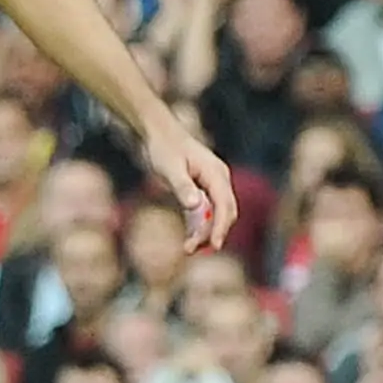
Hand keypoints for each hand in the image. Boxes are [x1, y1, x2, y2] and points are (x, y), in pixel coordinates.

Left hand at [138, 113, 236, 250]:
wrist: (157, 133)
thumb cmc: (163, 148)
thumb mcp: (169, 168)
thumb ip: (182, 186)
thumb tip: (195, 206)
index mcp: (217, 174)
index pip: (225, 205)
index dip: (221, 226)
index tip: (214, 244)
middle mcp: (219, 180)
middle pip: (224, 213)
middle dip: (212, 232)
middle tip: (193, 249)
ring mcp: (212, 185)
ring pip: (215, 214)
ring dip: (204, 231)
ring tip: (188, 248)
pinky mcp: (202, 189)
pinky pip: (205, 212)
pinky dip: (199, 225)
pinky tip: (188, 239)